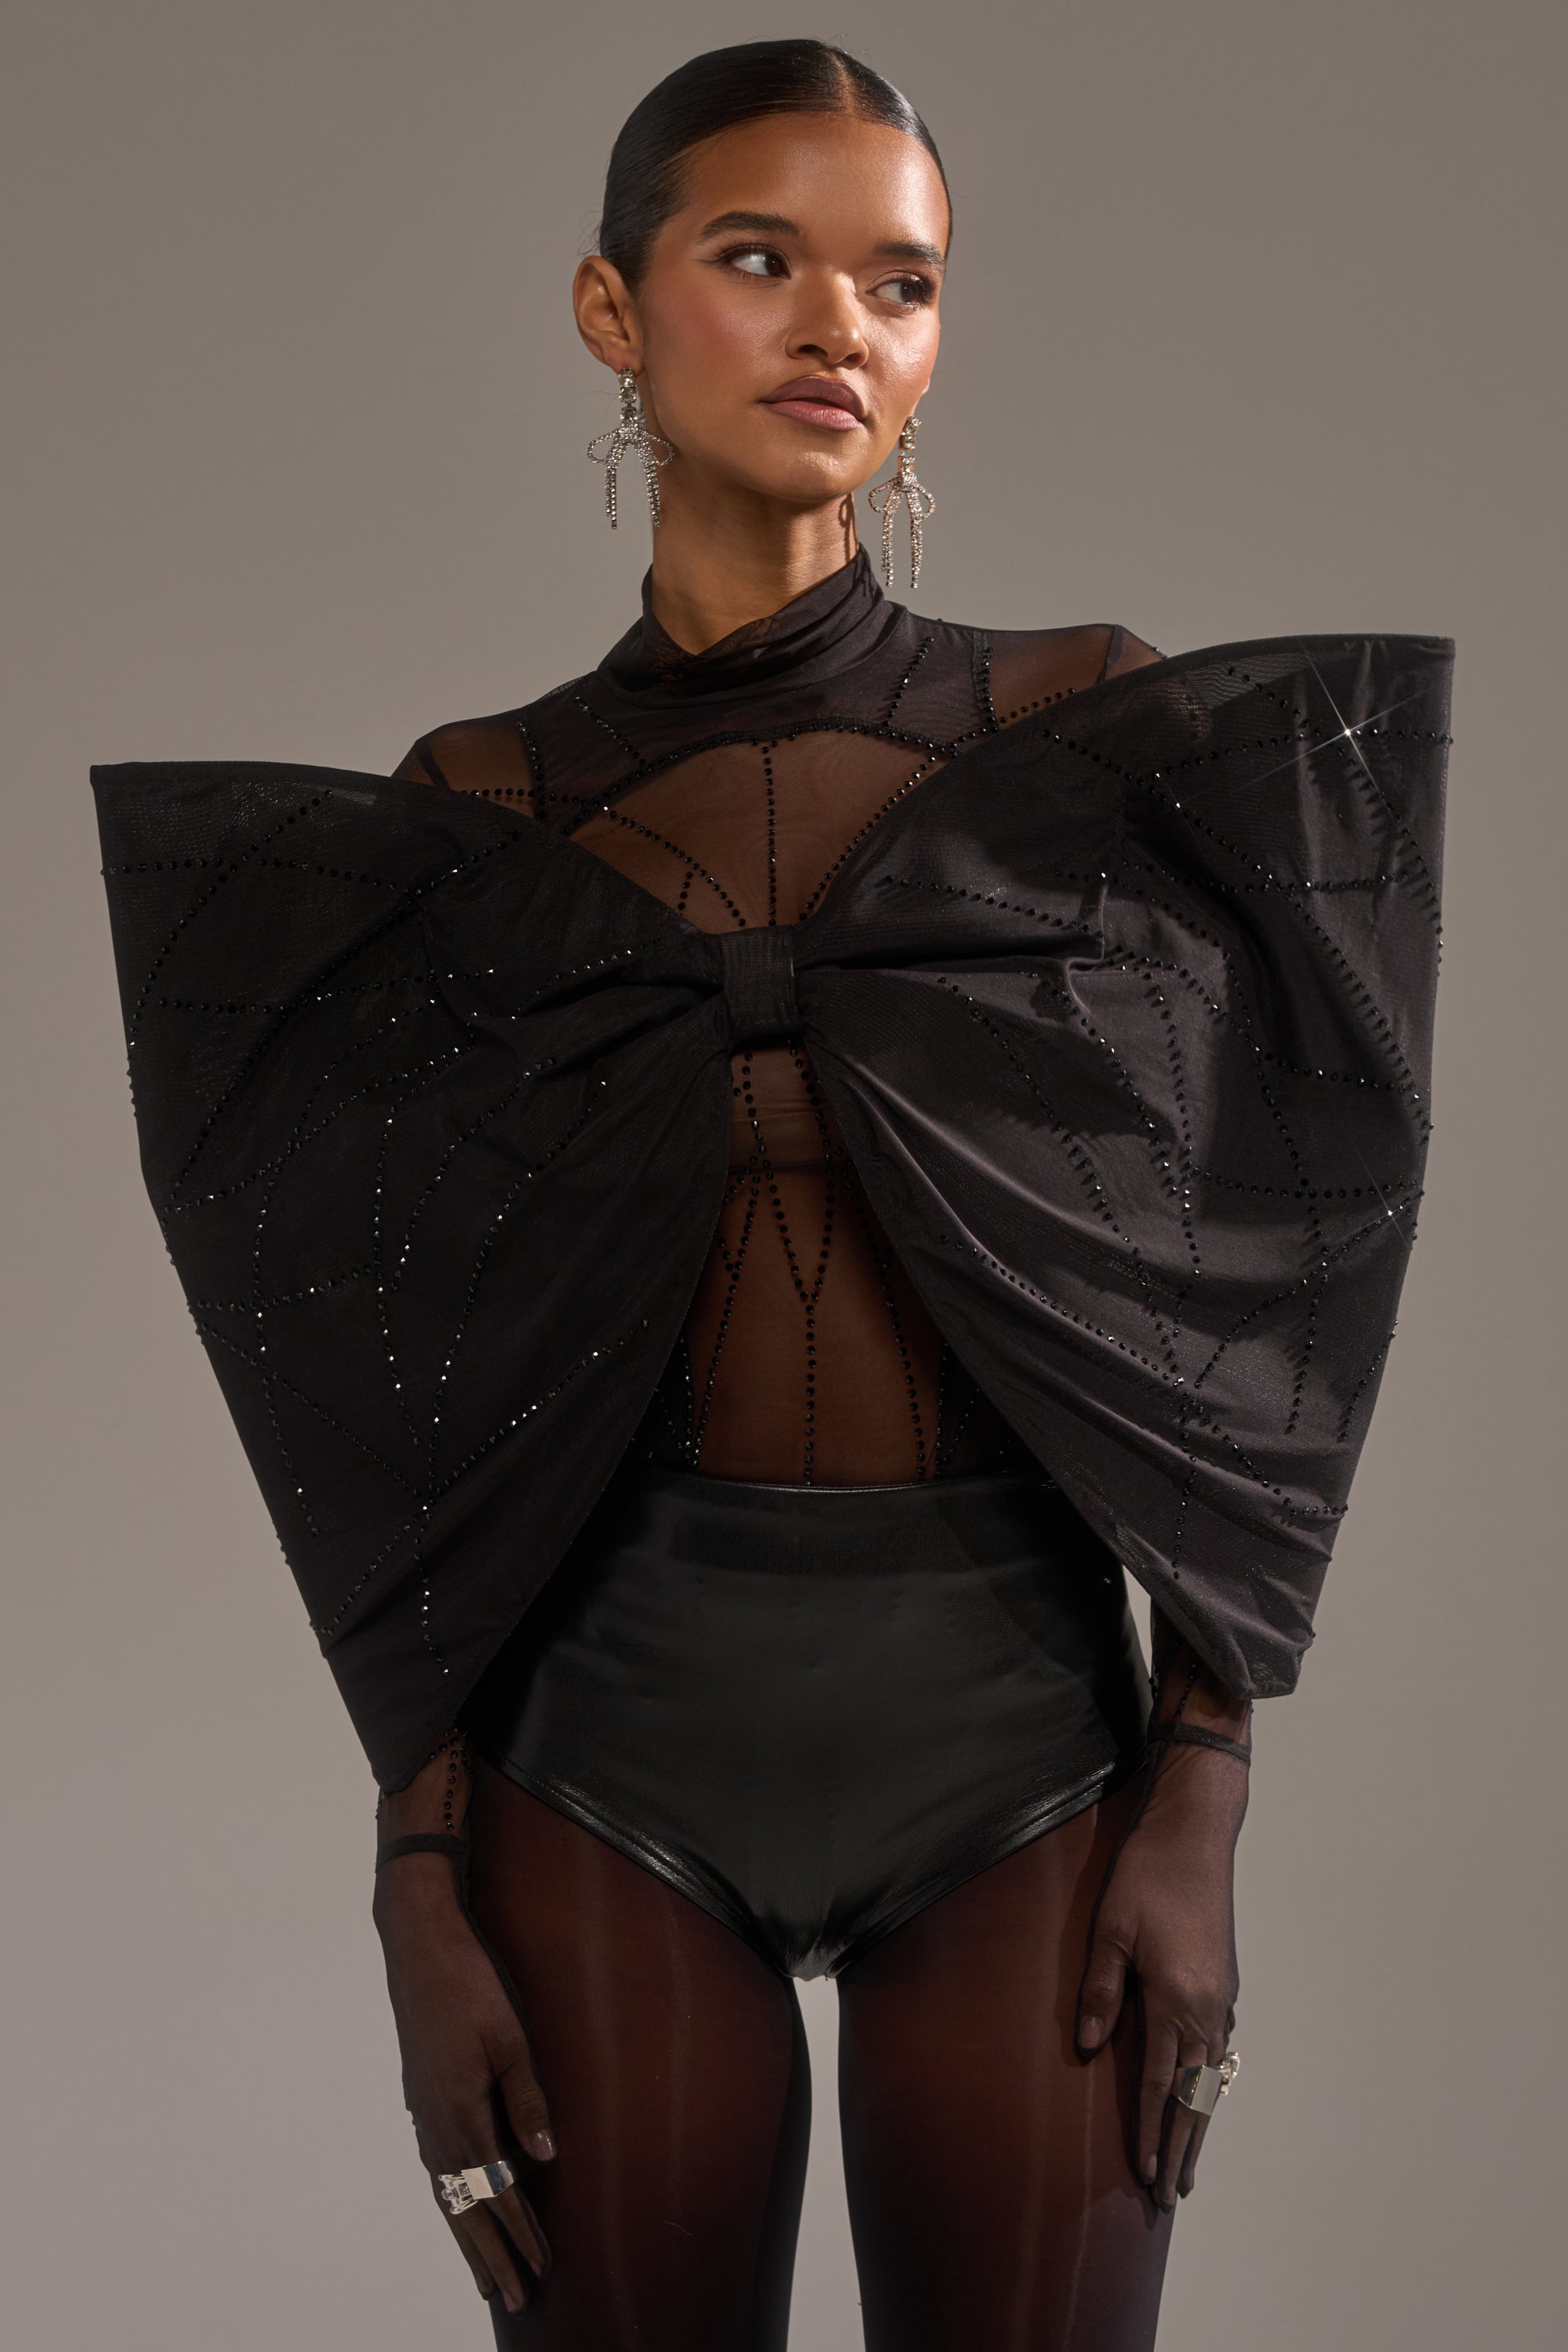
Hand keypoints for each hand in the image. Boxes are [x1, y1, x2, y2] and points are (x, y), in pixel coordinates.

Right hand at [374, 1856, 556, 2316]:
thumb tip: (544, 2158)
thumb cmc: (470, 1985)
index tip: (545, 2266)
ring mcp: (424, 2114)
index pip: (498, 2189)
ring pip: (447, 2195)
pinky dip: (451, 2203)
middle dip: (492, 2255)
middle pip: (467, 2208)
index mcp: (461, 2112)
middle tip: (515, 2298)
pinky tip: (459, 2211)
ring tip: (485, 2277)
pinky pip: (437, 2169)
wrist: (419, 1946)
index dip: (522, 2231)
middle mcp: (437, 2125)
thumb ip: (527, 2098)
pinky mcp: (421, 2100)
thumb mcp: (511, 2037)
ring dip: (468, 2237)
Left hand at [1075, 1740, 1245, 2208]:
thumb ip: (1099, 1989)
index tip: (1144, 2175)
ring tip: (1189, 2164)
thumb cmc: (1147, 1874)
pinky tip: (1201, 2098)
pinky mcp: (1225, 1982)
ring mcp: (1221, 1997)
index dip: (1148, 2132)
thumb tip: (1087, 2044)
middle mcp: (1207, 2007)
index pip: (1157, 2083)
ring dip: (1198, 2122)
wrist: (1195, 1832)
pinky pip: (1218, 2049)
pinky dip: (1209, 2083)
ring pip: (1211, 2077)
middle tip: (1173, 2195)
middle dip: (1182, 2148)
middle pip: (1194, 2096)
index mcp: (1176, 1998)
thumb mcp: (1110, 1928)